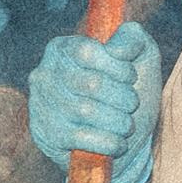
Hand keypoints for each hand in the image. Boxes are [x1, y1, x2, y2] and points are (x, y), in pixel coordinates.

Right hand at [26, 23, 160, 182]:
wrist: (123, 143)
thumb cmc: (128, 93)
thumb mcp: (140, 58)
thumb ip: (133, 39)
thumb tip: (116, 49)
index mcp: (62, 48)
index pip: (87, 52)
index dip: (118, 67)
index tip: (132, 78)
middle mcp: (44, 74)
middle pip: (91, 83)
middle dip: (124, 97)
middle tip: (132, 105)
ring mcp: (41, 106)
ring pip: (86, 111)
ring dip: (119, 121)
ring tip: (127, 124)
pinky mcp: (46, 137)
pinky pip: (81, 138)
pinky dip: (109, 142)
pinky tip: (118, 142)